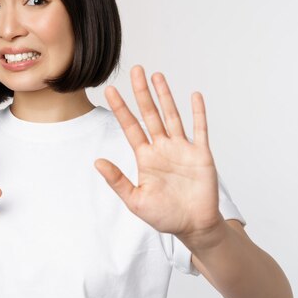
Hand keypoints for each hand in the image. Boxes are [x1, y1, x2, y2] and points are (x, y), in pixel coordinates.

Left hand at [94, 66, 223, 246]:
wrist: (194, 227)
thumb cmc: (165, 216)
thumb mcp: (135, 201)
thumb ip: (117, 181)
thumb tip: (97, 162)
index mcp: (145, 157)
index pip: (130, 127)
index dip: (121, 108)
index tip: (111, 90)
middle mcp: (162, 148)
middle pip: (150, 114)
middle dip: (142, 92)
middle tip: (136, 70)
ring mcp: (182, 148)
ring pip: (172, 115)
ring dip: (165, 96)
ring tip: (157, 76)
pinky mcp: (201, 154)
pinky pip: (200, 129)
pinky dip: (198, 112)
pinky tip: (194, 95)